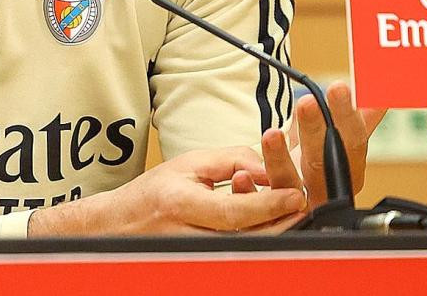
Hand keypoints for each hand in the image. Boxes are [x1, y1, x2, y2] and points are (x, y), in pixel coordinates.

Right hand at [29, 147, 306, 235]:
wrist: (121, 227)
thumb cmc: (155, 193)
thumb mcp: (189, 165)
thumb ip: (232, 161)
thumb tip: (268, 169)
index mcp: (181, 206)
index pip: (235, 212)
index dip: (269, 204)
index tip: (296, 195)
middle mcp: (189, 238)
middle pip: (248, 238)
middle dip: (281, 223)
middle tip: (305, 205)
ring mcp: (196, 257)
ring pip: (247, 249)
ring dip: (274, 232)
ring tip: (293, 213)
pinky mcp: (204, 265)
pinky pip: (239, 254)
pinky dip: (258, 240)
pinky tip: (272, 225)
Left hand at [260, 81, 385, 209]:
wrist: (292, 207)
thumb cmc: (316, 168)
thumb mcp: (337, 143)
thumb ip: (356, 120)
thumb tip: (380, 91)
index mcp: (346, 172)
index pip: (351, 144)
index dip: (346, 117)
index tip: (339, 87)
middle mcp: (324, 192)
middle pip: (321, 163)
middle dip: (315, 133)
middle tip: (307, 102)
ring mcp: (296, 207)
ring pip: (288, 186)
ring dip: (278, 161)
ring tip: (271, 134)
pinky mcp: (269, 217)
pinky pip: (257, 207)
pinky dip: (249, 191)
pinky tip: (241, 176)